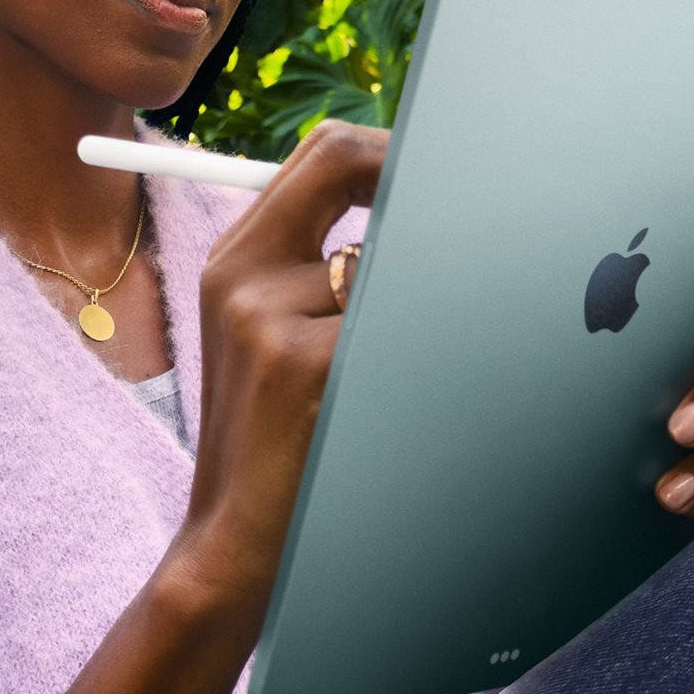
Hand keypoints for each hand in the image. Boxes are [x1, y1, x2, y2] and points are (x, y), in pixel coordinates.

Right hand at [168, 119, 386, 632]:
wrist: (233, 545)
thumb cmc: (269, 441)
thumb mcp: (262, 340)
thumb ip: (311, 265)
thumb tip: (408, 198)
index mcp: (234, 263)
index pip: (318, 153)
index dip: (386, 149)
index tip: (431, 169)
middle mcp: (243, 277)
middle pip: (344, 165)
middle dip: (411, 180)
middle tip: (461, 213)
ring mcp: (270, 318)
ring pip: (386, 260)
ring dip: (412, 301)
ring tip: (392, 365)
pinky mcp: (308, 364)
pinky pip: (395, 320)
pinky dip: (415, 350)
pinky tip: (393, 398)